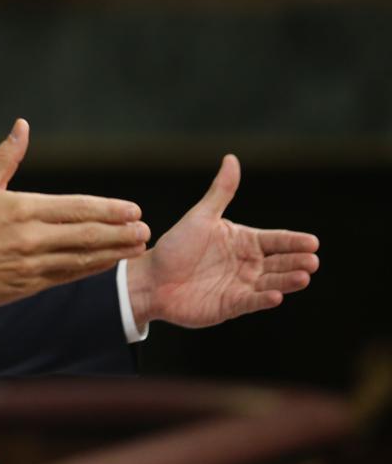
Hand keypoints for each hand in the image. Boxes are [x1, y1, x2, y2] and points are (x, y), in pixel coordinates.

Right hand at [0, 119, 149, 324]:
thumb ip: (8, 156)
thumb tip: (22, 124)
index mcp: (21, 208)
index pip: (75, 208)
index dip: (108, 209)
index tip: (132, 209)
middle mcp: (29, 237)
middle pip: (85, 234)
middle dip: (119, 232)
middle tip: (145, 228)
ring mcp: (29, 264)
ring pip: (80, 258)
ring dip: (112, 252)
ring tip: (137, 246)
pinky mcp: (25, 286)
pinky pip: (66, 277)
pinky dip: (90, 270)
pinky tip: (108, 264)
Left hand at [126, 155, 319, 328]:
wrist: (151, 279)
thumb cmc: (175, 246)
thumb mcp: (201, 217)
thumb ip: (220, 192)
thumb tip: (231, 158)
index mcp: (243, 241)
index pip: (276, 240)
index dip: (294, 241)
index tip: (313, 242)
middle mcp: (247, 264)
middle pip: (280, 262)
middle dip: (297, 261)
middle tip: (312, 261)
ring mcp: (241, 285)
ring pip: (271, 282)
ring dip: (288, 280)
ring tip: (303, 277)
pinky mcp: (232, 305)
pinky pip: (252, 301)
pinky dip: (264, 299)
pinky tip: (276, 296)